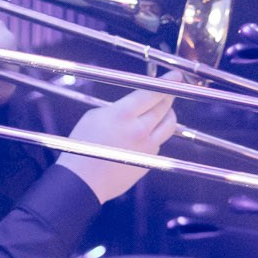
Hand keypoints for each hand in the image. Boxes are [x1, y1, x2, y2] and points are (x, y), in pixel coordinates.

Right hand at [54, 87, 178, 203]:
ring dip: (168, 114)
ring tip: (162, 110)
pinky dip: (156, 133)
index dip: (168, 82)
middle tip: (169, 90)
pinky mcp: (150, 160)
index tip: (176, 76)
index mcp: (123, 115)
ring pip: (169, 125)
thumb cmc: (81, 147)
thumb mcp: (94, 116)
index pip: (152, 93)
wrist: (83, 181)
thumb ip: (118, 108)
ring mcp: (147, 147)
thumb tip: (134, 106)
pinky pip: (159, 141)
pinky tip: (146, 133)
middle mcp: (140, 130)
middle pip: (164, 107)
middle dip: (168, 96)